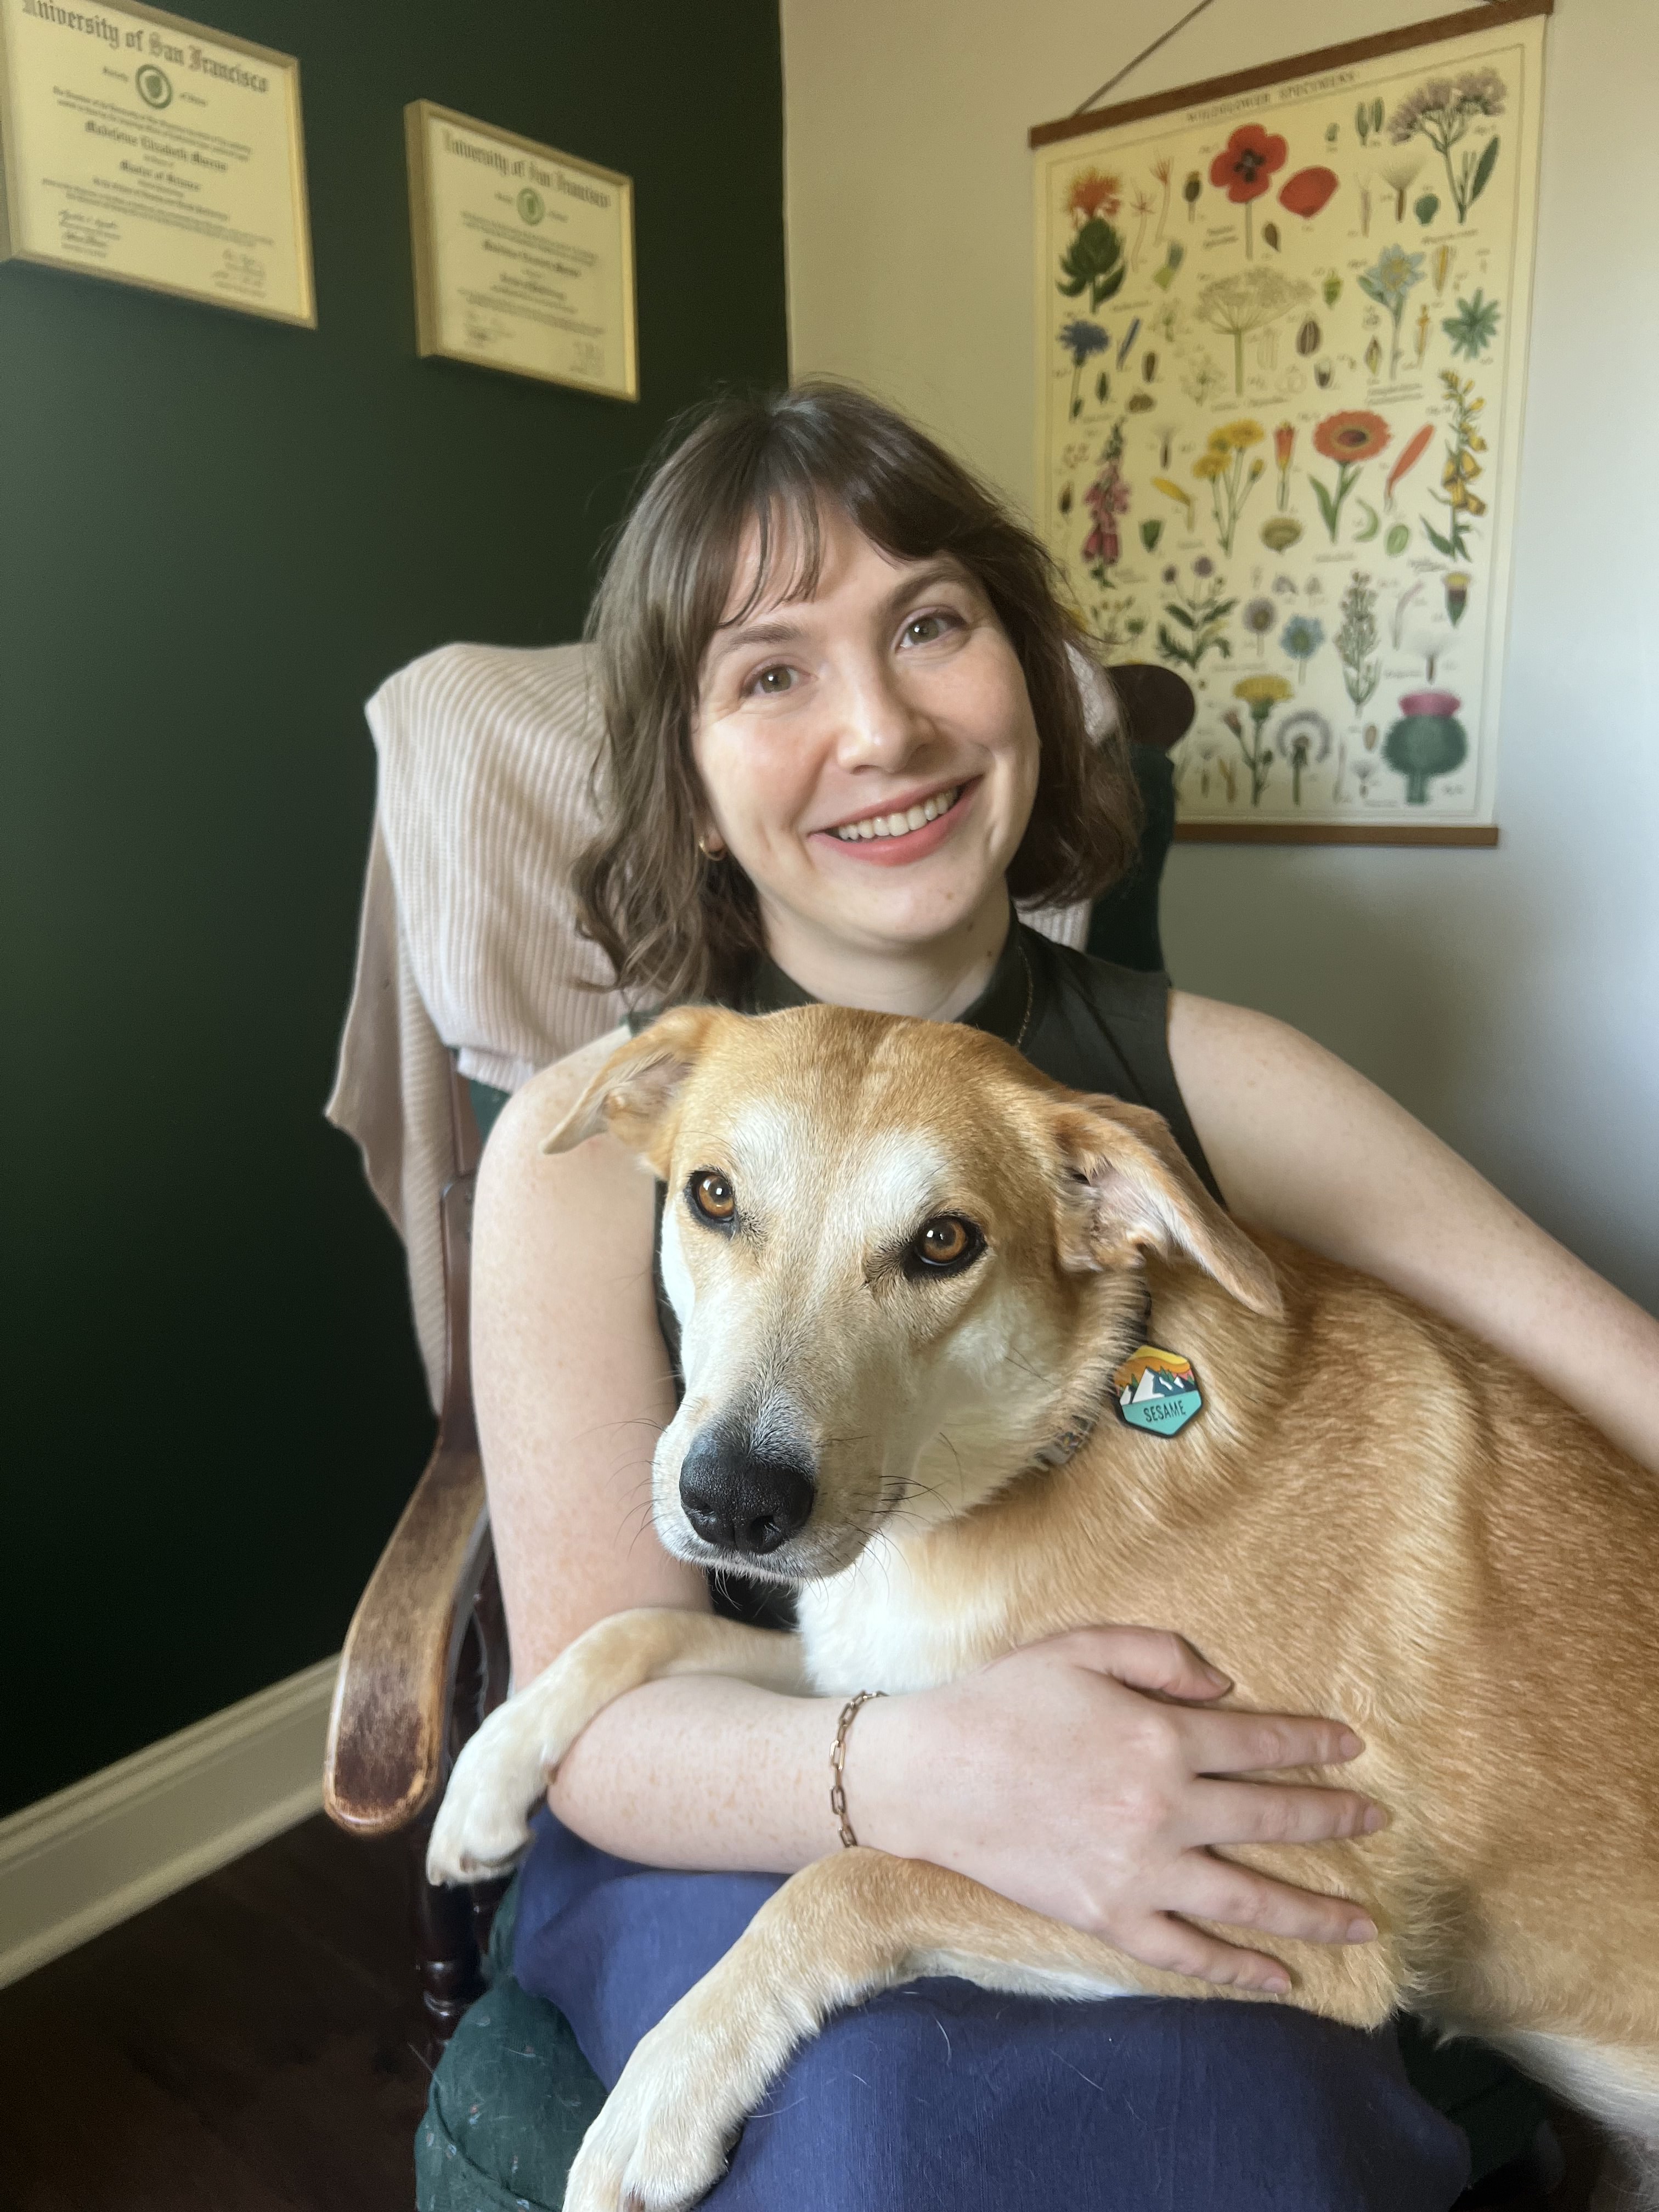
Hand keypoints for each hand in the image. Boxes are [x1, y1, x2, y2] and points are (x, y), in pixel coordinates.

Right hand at [856, 1625, 1383, 1993]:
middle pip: (1272, 1819)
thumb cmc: (1002, 1700)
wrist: (928, 1775)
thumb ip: (1159, 1654)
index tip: (1354, 1749)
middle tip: (1377, 1822)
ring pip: (1250, 1899)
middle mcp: (1163, 1812)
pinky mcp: (1108, 1917)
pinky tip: (1281, 1978)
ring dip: (1316, 1912)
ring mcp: (1139, 1874)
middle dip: (1334, 1819)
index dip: (1314, 1745)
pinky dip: (1240, 1971)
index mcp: (1159, 1739)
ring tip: (1364, 1924)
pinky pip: (1189, 1954)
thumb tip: (1226, 1688)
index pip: (1261, 1744)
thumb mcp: (1079, 1647)